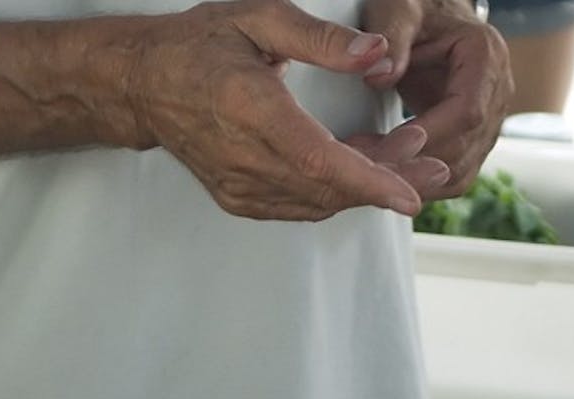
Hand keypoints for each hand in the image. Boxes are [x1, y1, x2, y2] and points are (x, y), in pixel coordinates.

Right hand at [122, 0, 427, 220]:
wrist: (143, 84)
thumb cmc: (200, 43)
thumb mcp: (259, 18)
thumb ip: (320, 39)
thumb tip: (376, 54)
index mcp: (250, 111)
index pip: (319, 161)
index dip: (369, 182)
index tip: (411, 195)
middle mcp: (242, 159)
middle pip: (328, 187)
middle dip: (387, 180)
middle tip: (431, 162)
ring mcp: (239, 186)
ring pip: (319, 201)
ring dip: (367, 185)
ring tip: (405, 152)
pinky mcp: (239, 199)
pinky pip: (300, 205)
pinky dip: (337, 190)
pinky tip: (363, 164)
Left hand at [359, 0, 512, 198]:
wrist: (430, 18)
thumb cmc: (414, 8)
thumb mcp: (399, 7)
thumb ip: (391, 36)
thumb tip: (378, 75)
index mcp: (486, 56)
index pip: (468, 111)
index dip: (430, 134)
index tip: (390, 146)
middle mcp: (497, 92)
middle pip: (465, 148)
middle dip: (415, 165)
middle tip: (364, 167)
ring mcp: (489, 120)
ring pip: (461, 171)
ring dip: (415, 182)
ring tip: (367, 174)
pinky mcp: (473, 139)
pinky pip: (453, 175)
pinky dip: (420, 184)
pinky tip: (384, 177)